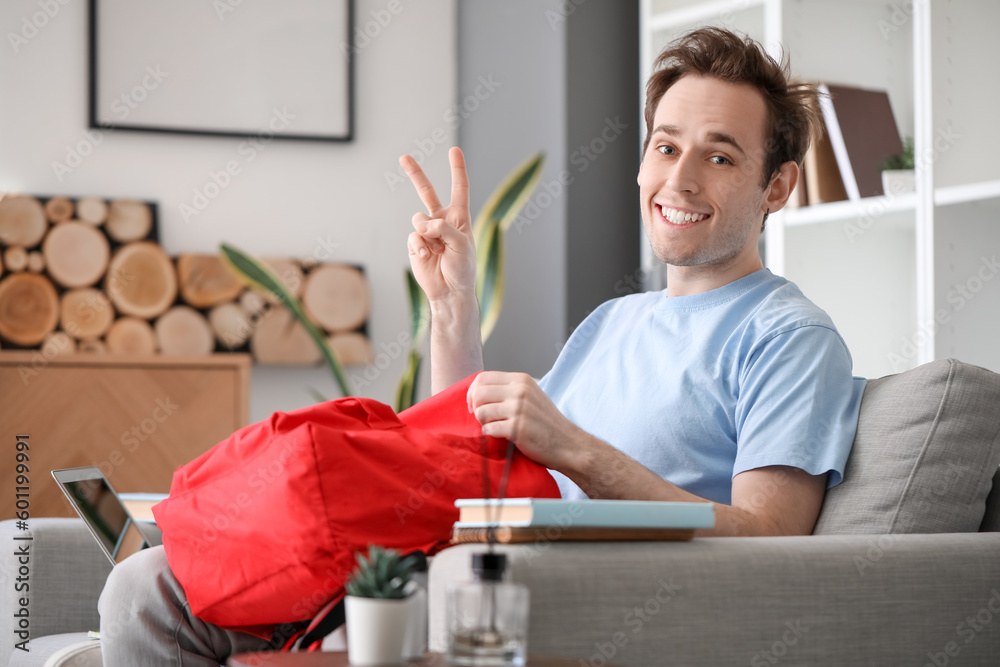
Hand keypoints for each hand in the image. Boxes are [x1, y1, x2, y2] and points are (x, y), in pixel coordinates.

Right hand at [401, 147, 476, 303]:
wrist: (449, 291)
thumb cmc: (462, 268)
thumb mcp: (462, 244)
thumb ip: (444, 227)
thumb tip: (423, 223)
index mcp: (459, 217)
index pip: (459, 188)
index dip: (457, 169)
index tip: (454, 150)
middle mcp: (442, 221)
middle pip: (427, 192)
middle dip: (415, 174)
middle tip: (404, 157)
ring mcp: (427, 232)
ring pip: (418, 218)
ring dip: (427, 233)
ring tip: (436, 249)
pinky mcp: (415, 244)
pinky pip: (413, 236)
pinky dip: (420, 246)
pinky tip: (427, 256)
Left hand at [467, 371, 583, 470]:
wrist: (568, 444)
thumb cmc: (547, 423)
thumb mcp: (530, 396)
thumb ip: (509, 390)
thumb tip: (478, 392)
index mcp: (521, 380)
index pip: (483, 377)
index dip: (473, 392)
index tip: (474, 404)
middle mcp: (520, 391)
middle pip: (478, 393)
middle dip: (475, 408)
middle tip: (481, 418)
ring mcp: (519, 409)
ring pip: (481, 412)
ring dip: (483, 423)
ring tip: (494, 427)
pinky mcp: (517, 428)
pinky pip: (488, 429)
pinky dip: (490, 434)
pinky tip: (501, 436)